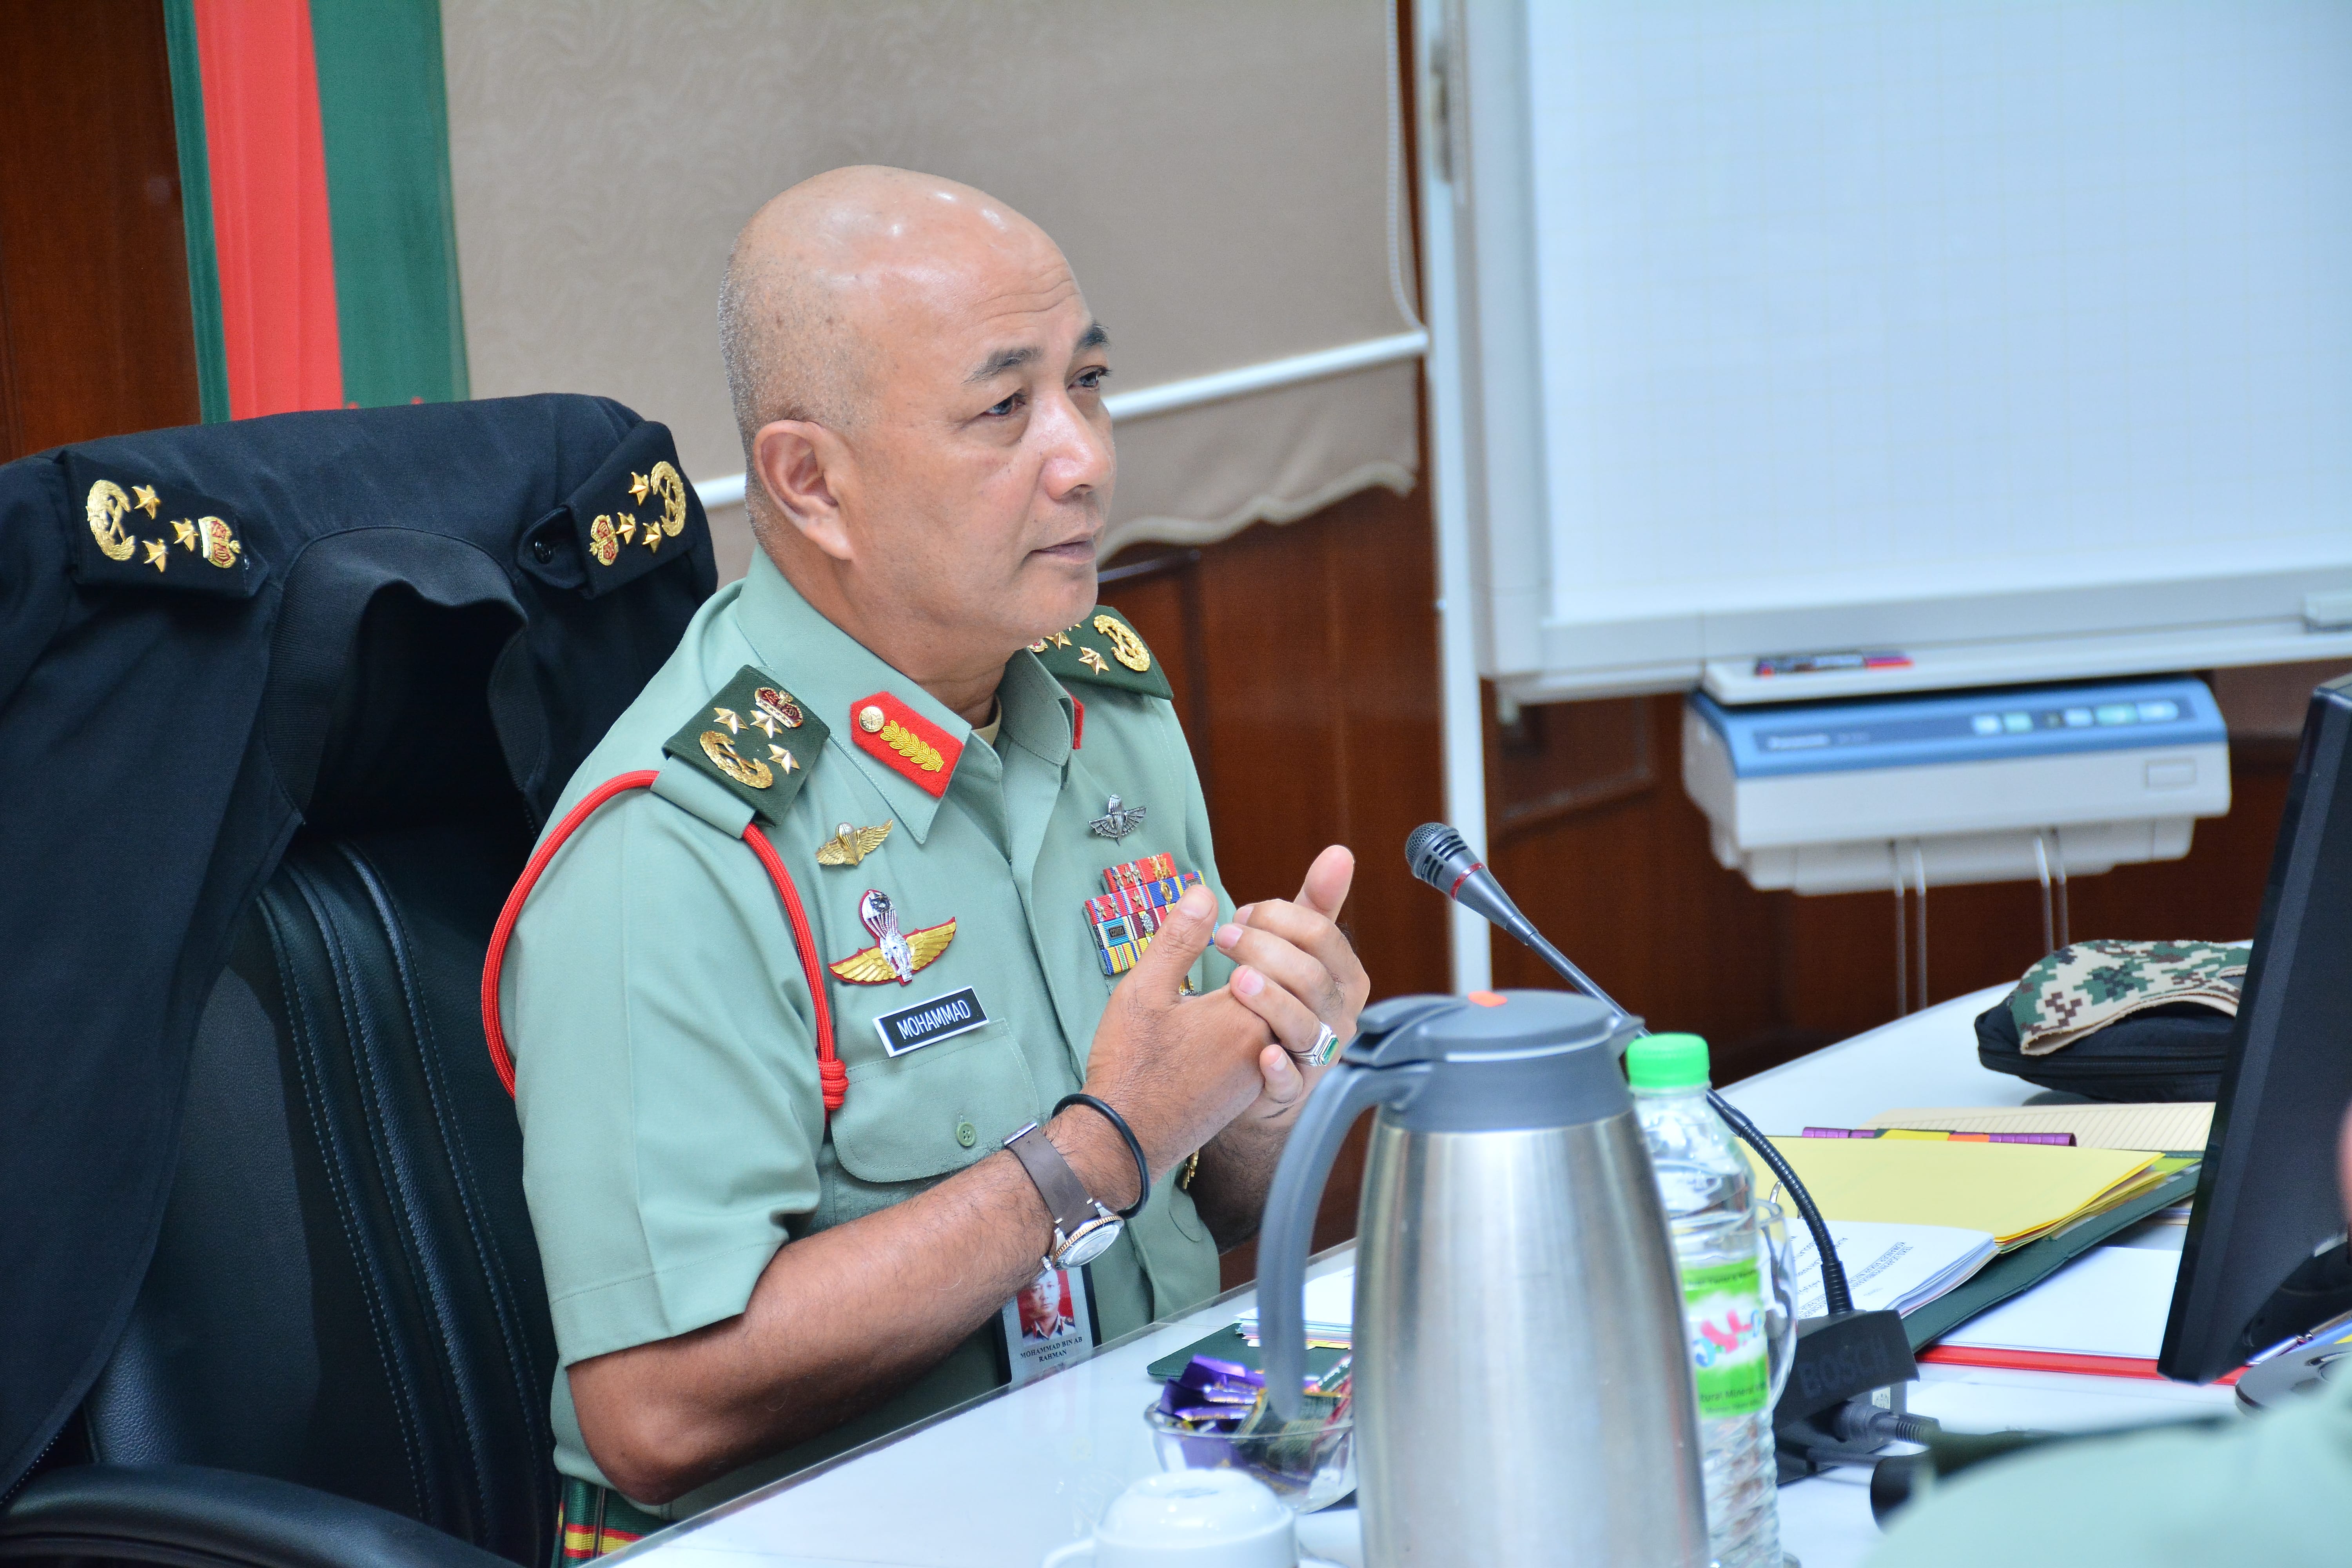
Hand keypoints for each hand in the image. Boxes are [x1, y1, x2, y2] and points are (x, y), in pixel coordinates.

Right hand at [1065, 885, 1276, 1195]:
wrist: (1124, 1141)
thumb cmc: (1129, 1066)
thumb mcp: (1143, 991)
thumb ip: (1179, 939)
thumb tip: (1203, 893)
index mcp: (1246, 1016)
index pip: (1284, 957)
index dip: (1262, 931)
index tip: (1234, 922)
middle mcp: (1267, 1043)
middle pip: (1297, 981)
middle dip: (1278, 949)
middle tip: (1242, 934)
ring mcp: (1262, 1069)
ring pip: (1290, 1011)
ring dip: (1273, 982)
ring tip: (1240, 967)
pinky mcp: (1253, 1088)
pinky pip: (1277, 1038)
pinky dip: (1264, 1013)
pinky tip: (1232, 1007)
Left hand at [1214, 845, 1367, 1126]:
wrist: (1257, 1078)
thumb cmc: (1279, 1002)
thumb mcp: (1295, 950)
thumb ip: (1315, 905)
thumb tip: (1341, 852)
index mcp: (1344, 977)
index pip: (1322, 935)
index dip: (1279, 919)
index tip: (1241, 914)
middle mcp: (1339, 1016)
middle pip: (1313, 976)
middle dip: (1266, 951)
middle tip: (1224, 938)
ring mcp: (1318, 1055)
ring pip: (1304, 1024)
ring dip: (1271, 1000)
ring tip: (1236, 981)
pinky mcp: (1293, 1091)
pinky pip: (1292, 1082)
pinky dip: (1278, 1068)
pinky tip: (1261, 1054)